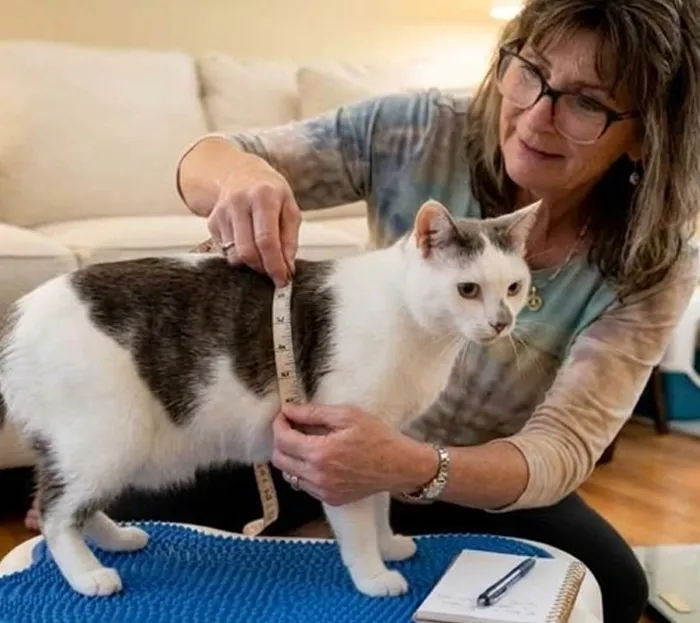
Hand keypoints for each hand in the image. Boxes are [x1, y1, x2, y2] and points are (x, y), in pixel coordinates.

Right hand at [207, 157, 301, 286]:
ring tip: (263, 255)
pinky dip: (240, 256)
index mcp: (263, 196)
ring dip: (251, 264)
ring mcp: (221, 213)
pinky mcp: (212, 222)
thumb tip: (287, 267)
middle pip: (247, 251)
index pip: (266, 240)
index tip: (282, 280)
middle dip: (262, 268)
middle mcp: (238, 202)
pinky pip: (226, 252)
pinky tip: (249, 243)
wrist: (240, 173)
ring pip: (234, 255)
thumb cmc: (270, 192)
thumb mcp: (290, 208)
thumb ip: (290, 239)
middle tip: (274, 272)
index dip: (275, 265)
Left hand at [271, 403, 435, 505]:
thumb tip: (289, 410)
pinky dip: (304, 471)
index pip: (282, 440)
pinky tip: (320, 459)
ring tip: (306, 443)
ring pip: (289, 475)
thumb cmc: (378, 438)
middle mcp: (317, 476)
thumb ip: (314, 413)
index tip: (285, 415)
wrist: (400, 466)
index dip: (279, 424)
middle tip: (292, 427)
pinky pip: (305, 485)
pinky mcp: (330, 499)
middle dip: (281, 441)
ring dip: (291, 457)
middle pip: (280, 460)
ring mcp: (323, 491)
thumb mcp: (347, 416)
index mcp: (320, 453)